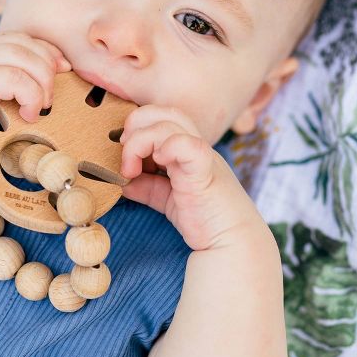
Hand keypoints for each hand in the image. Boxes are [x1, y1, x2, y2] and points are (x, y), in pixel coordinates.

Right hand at [0, 31, 71, 152]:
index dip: (49, 52)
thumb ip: (9, 82)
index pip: (26, 39)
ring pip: (27, 59)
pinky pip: (16, 79)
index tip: (63, 71)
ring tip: (40, 107)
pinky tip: (28, 113)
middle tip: (51, 97)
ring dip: (43, 85)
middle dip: (50, 70)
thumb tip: (46, 88)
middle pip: (30, 45)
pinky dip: (30, 96)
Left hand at [119, 105, 266, 250]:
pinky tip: (158, 164)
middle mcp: (194, 147)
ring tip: (130, 169)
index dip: (136, 127)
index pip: (160, 118)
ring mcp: (202, 156)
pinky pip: (187, 144)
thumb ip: (147, 187)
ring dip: (139, 142)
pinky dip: (167, 147)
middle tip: (123, 151)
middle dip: (135, 125)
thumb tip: (122, 181)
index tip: (122, 153)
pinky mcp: (205, 171)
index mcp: (186, 150)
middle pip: (164, 112)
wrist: (235, 244)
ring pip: (169, 123)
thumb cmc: (206, 221)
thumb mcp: (168, 200)